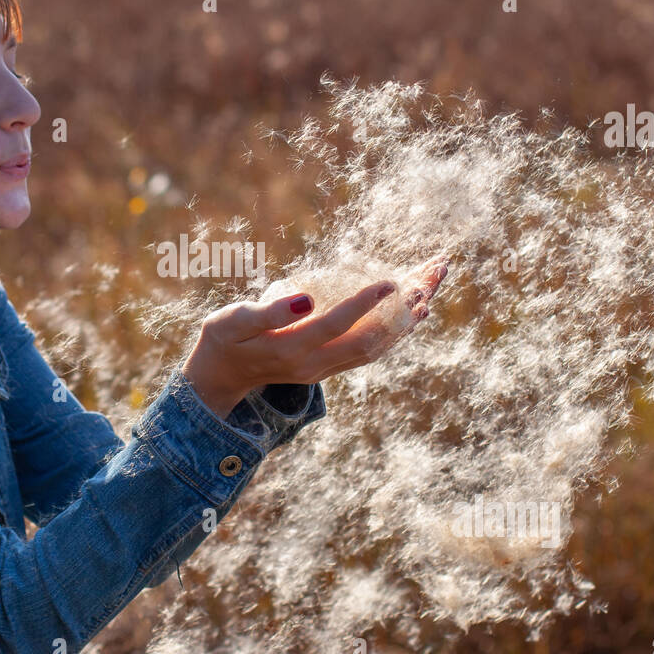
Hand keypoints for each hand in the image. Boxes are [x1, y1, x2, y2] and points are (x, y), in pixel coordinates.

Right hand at [180, 254, 449, 417]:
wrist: (221, 377)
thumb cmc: (223, 339)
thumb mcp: (233, 321)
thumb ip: (269, 312)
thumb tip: (306, 297)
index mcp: (290, 350)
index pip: (335, 324)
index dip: (363, 303)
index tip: (391, 280)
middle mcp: (314, 364)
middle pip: (370, 339)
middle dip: (402, 308)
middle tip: (430, 276)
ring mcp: (325, 369)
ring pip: (376, 348)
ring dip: (406, 321)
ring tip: (431, 290)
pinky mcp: (330, 367)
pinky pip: (370, 351)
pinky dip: (395, 332)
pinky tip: (413, 314)